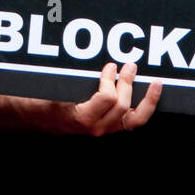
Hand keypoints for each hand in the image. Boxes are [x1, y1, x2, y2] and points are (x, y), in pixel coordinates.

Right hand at [41, 62, 161, 135]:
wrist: (39, 118)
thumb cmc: (44, 102)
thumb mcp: (53, 89)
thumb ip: (70, 79)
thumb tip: (90, 65)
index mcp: (82, 118)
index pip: (106, 99)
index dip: (110, 80)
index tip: (109, 66)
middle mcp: (96, 127)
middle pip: (122, 106)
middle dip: (127, 83)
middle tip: (128, 65)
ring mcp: (106, 129)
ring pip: (135, 119)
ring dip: (147, 99)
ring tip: (155, 84)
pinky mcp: (111, 127)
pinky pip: (134, 121)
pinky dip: (145, 107)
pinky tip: (151, 94)